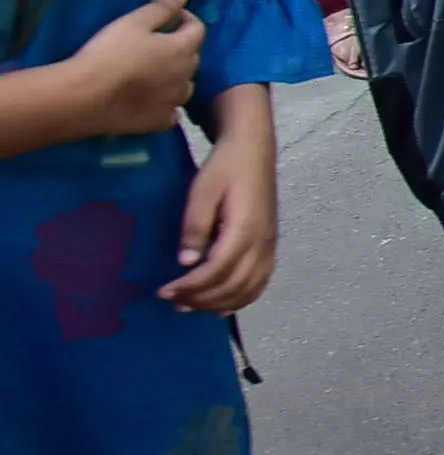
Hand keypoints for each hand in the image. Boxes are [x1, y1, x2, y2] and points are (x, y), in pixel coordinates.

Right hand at [72, 0, 200, 135]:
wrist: (84, 97)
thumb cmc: (109, 54)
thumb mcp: (133, 23)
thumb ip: (161, 8)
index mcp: (183, 49)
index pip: (197, 29)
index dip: (185, 19)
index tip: (171, 16)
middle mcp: (186, 76)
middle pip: (191, 57)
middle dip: (179, 47)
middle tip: (156, 43)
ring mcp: (174, 102)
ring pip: (183, 86)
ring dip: (175, 77)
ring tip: (153, 72)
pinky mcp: (159, 122)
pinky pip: (170, 111)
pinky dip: (165, 104)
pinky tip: (151, 101)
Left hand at [164, 102, 276, 312]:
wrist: (253, 149)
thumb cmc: (225, 168)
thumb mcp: (202, 191)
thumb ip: (195, 226)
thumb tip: (186, 262)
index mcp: (245, 229)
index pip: (218, 270)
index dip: (191, 286)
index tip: (164, 291)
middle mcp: (262, 242)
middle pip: (234, 285)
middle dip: (201, 298)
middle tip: (172, 300)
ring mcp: (269, 245)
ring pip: (250, 288)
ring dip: (220, 302)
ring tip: (191, 305)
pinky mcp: (270, 244)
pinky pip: (261, 281)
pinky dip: (242, 298)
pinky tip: (222, 303)